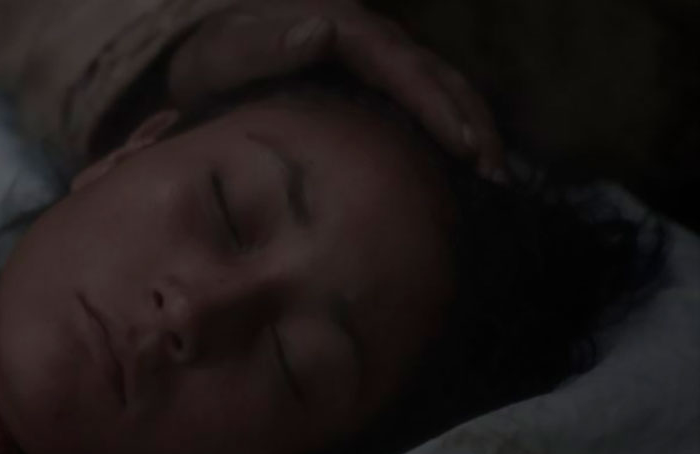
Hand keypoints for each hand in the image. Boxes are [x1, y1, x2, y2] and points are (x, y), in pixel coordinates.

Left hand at [167, 0, 504, 180]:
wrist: (205, 57)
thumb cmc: (213, 59)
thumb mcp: (225, 52)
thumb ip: (264, 46)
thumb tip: (319, 31)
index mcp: (340, 28)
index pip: (401, 64)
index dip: (436, 103)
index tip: (463, 145)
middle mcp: (368, 37)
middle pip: (434, 74)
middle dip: (471, 121)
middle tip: (495, 174)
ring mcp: (376, 58)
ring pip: (439, 86)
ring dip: (470, 127)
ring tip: (494, 178)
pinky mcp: (375, 82)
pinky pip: (422, 100)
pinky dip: (449, 130)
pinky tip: (464, 171)